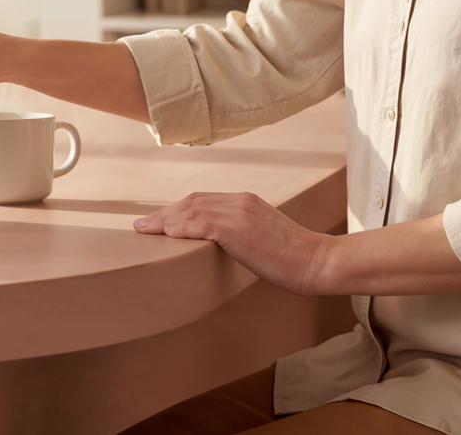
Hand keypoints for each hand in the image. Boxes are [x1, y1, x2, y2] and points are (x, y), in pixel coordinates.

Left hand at [133, 192, 333, 295]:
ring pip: (191, 210)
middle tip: (142, 226)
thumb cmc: (294, 259)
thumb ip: (243, 237)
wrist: (318, 261)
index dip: (178, 210)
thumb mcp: (264, 241)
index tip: (159, 221)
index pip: (203, 200)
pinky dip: (181, 227)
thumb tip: (222, 250)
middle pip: (192, 201)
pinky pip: (201, 223)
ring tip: (145, 231)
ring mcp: (239, 212)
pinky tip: (166, 235)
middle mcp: (240, 201)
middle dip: (164, 213)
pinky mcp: (238, 229)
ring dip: (164, 220)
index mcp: (246, 202)